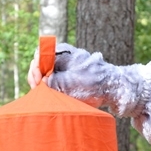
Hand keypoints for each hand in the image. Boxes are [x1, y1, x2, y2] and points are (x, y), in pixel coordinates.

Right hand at [27, 43, 142, 114]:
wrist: (115, 89)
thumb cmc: (95, 84)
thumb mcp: (72, 83)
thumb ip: (54, 81)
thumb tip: (41, 82)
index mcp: (63, 52)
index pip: (40, 54)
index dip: (35, 67)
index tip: (38, 80)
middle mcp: (63, 58)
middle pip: (40, 65)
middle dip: (36, 78)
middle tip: (38, 91)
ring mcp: (65, 68)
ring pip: (45, 74)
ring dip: (42, 85)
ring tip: (43, 96)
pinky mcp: (68, 78)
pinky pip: (53, 82)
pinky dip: (49, 89)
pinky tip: (49, 97)